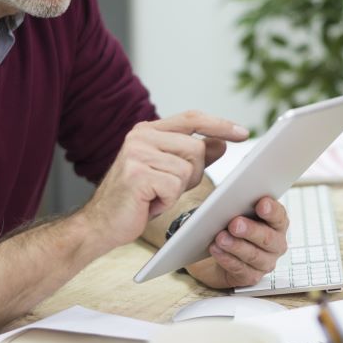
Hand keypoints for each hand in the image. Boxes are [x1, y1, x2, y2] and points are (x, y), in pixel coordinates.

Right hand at [83, 111, 248, 251]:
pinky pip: (174, 186)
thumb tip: (221, 142)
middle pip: (196, 148)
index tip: (242, 132)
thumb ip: (194, 157)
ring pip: (187, 169)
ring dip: (177, 190)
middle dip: (193, 174)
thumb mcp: (170, 174)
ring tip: (155, 196)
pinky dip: (166, 201)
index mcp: (148, 131)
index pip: (192, 118)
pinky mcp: (137, 174)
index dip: (219, 125)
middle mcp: (141, 136)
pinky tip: (149, 204)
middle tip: (168, 188)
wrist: (100, 224)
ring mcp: (137, 153)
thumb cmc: (136, 200)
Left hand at [186, 196, 288, 288]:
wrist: (217, 254)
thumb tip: (229, 199)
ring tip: (221, 238)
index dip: (271, 210)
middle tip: (235, 224)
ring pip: (253, 255)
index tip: (261, 204)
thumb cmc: (230, 227)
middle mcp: (276, 244)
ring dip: (235, 246)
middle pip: (267, 238)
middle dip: (251, 230)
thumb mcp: (235, 212)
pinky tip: (216, 250)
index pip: (279, 215)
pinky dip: (226, 259)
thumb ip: (238, 204)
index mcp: (277, 223)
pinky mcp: (251, 277)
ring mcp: (265, 262)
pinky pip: (240, 269)